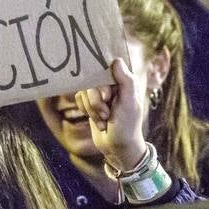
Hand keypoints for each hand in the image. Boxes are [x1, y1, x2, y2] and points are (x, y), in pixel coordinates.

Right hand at [75, 58, 148, 172]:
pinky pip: (78, 99)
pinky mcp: (90, 102)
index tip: (107, 98)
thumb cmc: (127, 126)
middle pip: (91, 83)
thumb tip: (116, 60)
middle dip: (96, 102)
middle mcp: (111, 84)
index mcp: (123, 81)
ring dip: (92, 109)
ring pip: (84, 92)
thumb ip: (125, 81)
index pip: (104, 71)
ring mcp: (100, 93)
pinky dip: (86, 111)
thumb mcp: (129, 103)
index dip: (101, 85)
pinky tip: (97, 121)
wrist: (117, 148)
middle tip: (107, 114)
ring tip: (104, 119)